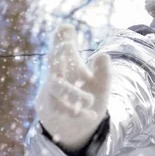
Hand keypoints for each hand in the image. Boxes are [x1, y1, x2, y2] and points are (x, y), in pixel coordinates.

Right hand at [35, 24, 111, 150]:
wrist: (74, 128)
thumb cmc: (85, 97)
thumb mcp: (98, 83)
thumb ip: (101, 69)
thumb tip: (102, 55)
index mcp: (68, 68)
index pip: (64, 51)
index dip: (63, 39)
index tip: (67, 27)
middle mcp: (57, 78)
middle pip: (54, 64)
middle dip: (60, 54)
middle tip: (68, 45)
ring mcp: (52, 95)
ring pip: (57, 89)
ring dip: (74, 93)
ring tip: (90, 100)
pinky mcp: (52, 112)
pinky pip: (60, 111)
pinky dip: (76, 113)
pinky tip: (91, 115)